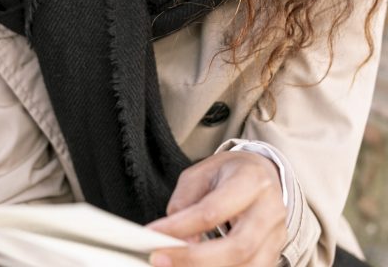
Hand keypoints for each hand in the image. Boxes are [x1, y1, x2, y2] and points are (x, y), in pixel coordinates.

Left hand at [147, 150, 286, 266]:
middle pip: (237, 247)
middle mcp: (269, 210)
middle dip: (195, 259)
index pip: (213, 210)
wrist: (263, 174)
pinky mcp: (274, 254)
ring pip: (247, 266)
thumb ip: (186, 201)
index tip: (153, 234)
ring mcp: (276, 236)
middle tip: (161, 259)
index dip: (181, 226)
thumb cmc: (229, 172)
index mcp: (250, 180)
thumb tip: (175, 237)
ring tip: (175, 265)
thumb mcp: (202, 172)